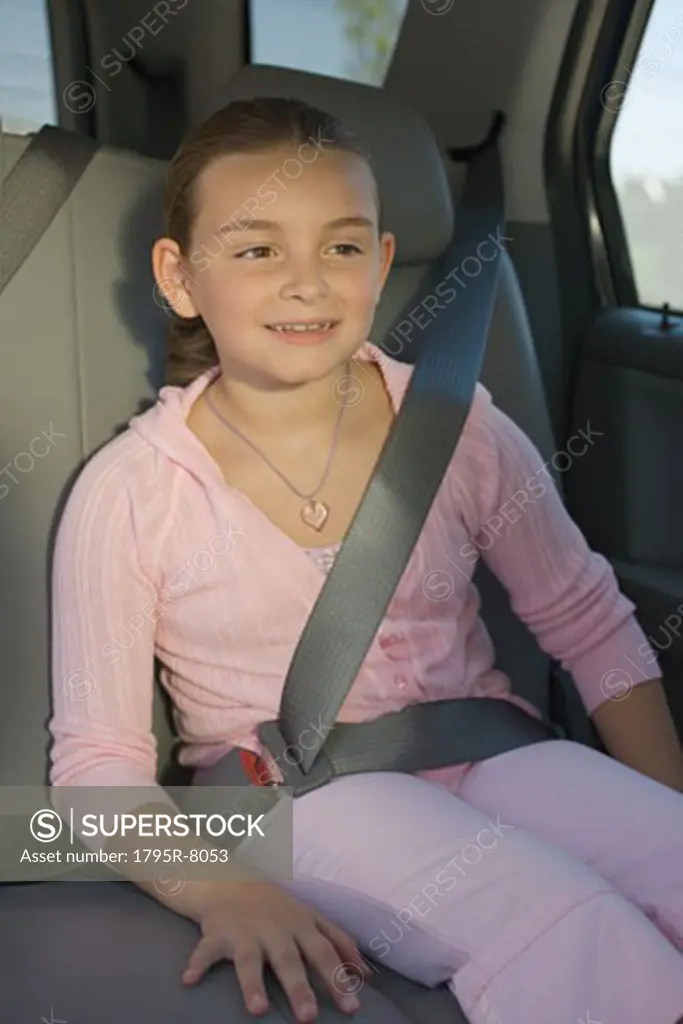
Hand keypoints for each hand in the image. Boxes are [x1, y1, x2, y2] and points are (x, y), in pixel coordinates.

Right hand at [182, 880, 369, 1020]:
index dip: (338, 978)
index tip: (352, 1007)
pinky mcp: (217, 933)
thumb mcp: (312, 918)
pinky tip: (189, 980)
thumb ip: (339, 942)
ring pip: (249, 959)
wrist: (231, 881)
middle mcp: (275, 929)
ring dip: (252, 983)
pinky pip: (205, 950)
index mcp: (301, 925)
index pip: (324, 952)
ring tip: (257, 1009)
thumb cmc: (278, 908)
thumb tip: (367, 975)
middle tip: (309, 1018)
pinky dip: (197, 964)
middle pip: (289, 960)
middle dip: (299, 988)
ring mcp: (245, 932)